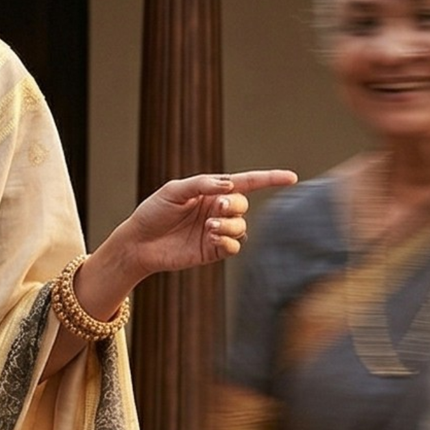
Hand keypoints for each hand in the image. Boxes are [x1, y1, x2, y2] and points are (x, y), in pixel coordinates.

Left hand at [103, 169, 297, 281]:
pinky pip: (234, 246)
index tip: (291, 177)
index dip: (270, 179)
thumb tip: (229, 186)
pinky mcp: (212, 251)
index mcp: (211, 191)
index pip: (247, 183)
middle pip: (242, 205)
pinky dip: (229, 241)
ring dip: (230, 224)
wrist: (138, 243)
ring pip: (241, 226)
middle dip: (234, 204)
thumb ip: (202, 184)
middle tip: (216, 207)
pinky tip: (213, 237)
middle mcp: (217, 210)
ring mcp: (216, 231)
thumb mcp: (174, 191)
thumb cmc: (153, 213)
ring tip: (209, 226)